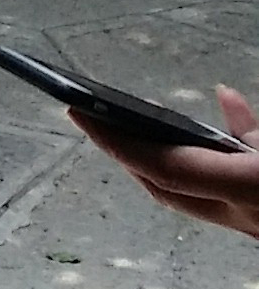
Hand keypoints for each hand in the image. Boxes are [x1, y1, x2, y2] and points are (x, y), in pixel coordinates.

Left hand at [75, 88, 258, 239]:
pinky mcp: (251, 229)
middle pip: (162, 189)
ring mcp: (246, 228)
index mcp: (249, 184)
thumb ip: (251, 124)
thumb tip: (225, 95)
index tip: (83, 116)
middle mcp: (242, 215)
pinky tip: (170, 154)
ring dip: (146, 168)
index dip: (118, 142)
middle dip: (121, 154)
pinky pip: (205, 206)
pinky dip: (181, 179)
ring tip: (120, 134)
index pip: (165, 167)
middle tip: (91, 120)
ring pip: (180, 202)